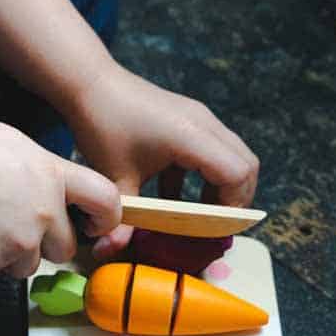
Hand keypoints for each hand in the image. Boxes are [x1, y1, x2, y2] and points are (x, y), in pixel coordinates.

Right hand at [0, 122, 120, 276]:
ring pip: (31, 264)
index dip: (107, 216)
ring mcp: (21, 241)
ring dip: (16, 254)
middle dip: (48, 244)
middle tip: (21, 226)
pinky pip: (0, 269)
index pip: (106, 199)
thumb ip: (41, 166)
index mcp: (53, 176)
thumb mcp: (12, 142)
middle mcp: (45, 213)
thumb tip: (50, 178)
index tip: (96, 222)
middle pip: (66, 247)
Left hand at [65, 63, 258, 257]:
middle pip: (246, 165)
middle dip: (235, 199)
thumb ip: (120, 219)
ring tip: (197, 214)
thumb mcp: (114, 178)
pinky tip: (172, 195)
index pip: (238, 174)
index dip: (233, 206)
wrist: (89, 82)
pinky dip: (203, 175)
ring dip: (221, 187)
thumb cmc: (102, 125)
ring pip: (232, 155)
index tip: (213, 230)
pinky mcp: (189, 117)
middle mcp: (204, 124)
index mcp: (192, 138)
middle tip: (213, 225)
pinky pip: (212, 149)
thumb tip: (108, 252)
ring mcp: (199, 117)